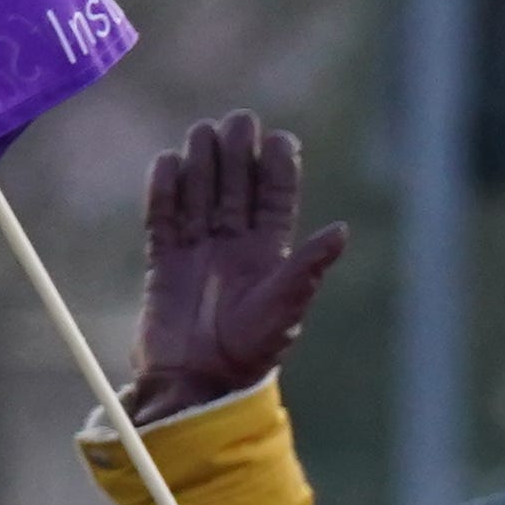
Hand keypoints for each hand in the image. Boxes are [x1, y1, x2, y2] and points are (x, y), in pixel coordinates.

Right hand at [126, 110, 346, 420]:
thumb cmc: (249, 352)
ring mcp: (198, 251)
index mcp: (270, 256)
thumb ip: (308, 267)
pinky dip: (163, 191)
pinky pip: (162, 219)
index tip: (280, 138)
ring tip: (204, 132)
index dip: (278, 169)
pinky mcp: (164, 262)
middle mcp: (234, 247)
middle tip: (238, 121)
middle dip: (237, 155)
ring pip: (200, 196)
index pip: (275, 201)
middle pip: (235, 189)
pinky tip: (167, 162)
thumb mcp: (285, 308)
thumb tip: (342, 230)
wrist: (198, 383)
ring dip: (203, 165)